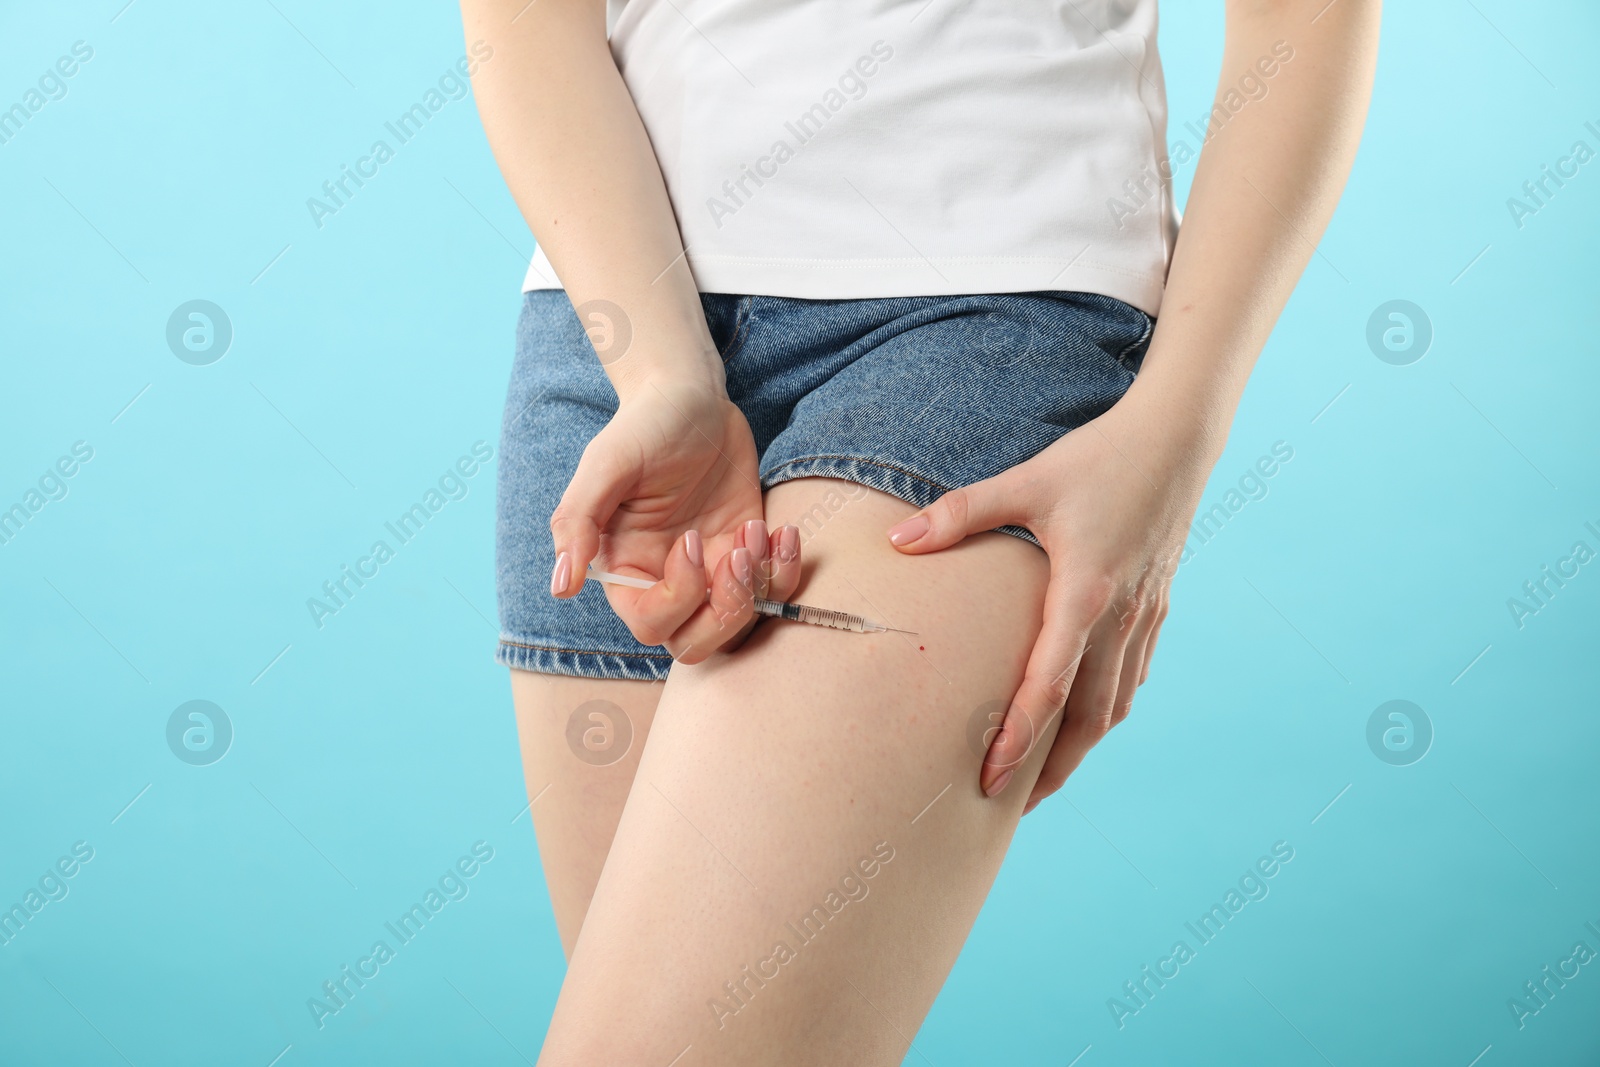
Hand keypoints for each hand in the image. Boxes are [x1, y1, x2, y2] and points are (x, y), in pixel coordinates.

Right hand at [549, 379, 801, 661]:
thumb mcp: (605, 464)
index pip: (650, 623)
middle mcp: (667, 579)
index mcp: (627, 569)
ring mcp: (711, 570)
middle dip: (725, 611)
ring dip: (759, 589)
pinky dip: (786, 571)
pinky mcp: (745, 552)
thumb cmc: (643, 426)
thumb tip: (561, 586)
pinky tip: (783, 531)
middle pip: (695, 643)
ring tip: (759, 534)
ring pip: (737, 625)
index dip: (678, 596)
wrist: (691, 397)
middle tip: (738, 554)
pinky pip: (772, 589)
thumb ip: (577, 521)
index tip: (691, 539)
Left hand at [886, 395, 1210, 811]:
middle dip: (1051, 769)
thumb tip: (898, 540)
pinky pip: (1133, 677)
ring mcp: (1145, 616)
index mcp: (1086, 592)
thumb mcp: (1027, 481)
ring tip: (1043, 780)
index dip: (1020, 737)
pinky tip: (1085, 720)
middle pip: (1090, 718)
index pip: (1050, 684)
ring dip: (1080, 748)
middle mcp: (1121, 617)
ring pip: (1116, 705)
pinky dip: (1107, 709)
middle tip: (1009, 806)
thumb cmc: (1100, 457)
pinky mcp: (1157, 607)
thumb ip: (961, 513)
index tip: (989, 777)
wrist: (1179, 438)